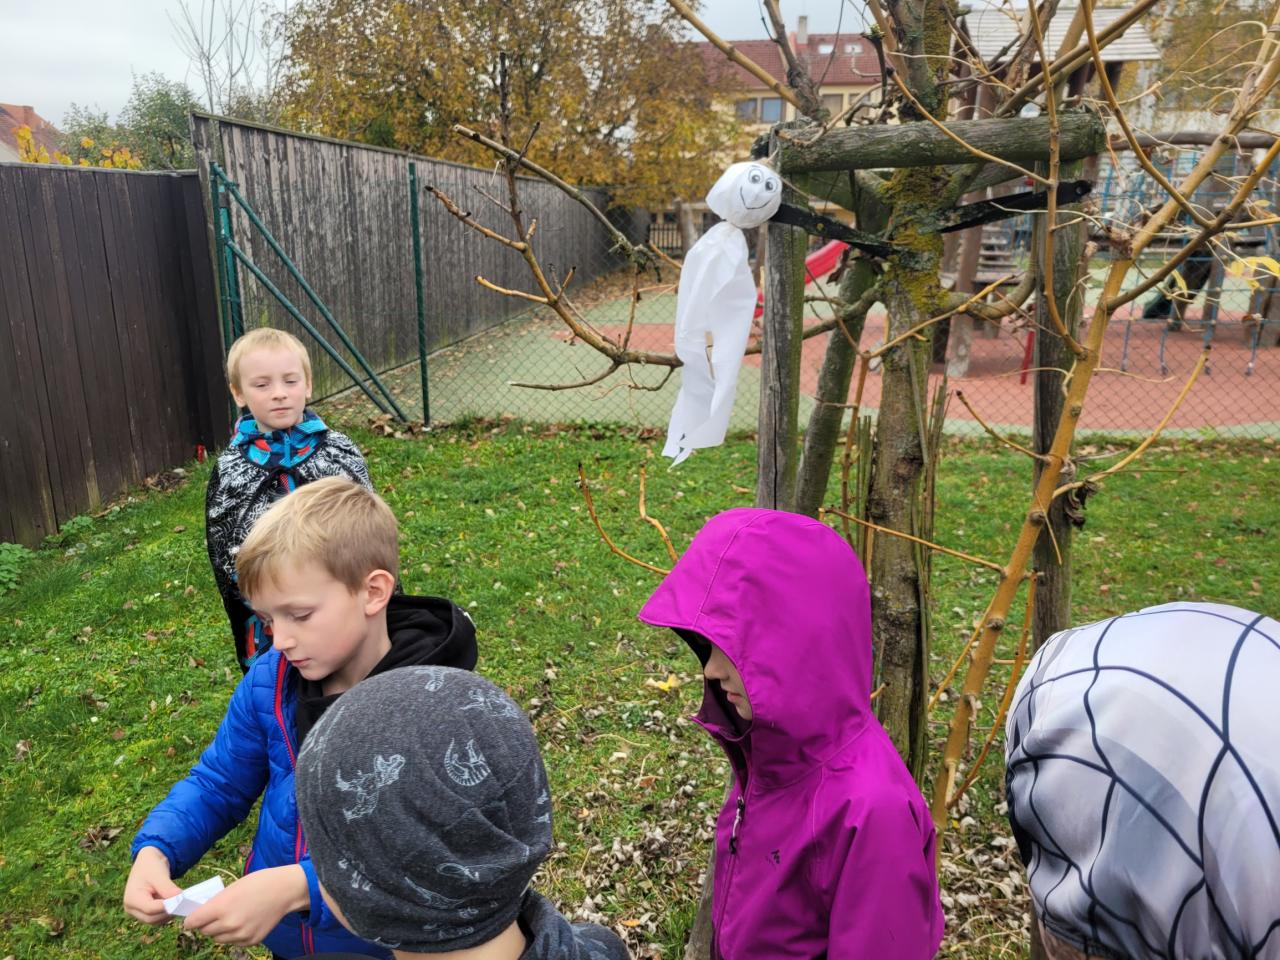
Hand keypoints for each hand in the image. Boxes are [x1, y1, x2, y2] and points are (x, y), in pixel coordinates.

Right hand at [123, 846, 181, 924]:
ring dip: (169, 914)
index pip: (150, 909)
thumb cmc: (151, 867)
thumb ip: (168, 888)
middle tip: (184, 904)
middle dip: (168, 912)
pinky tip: (175, 904)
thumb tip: (180, 900)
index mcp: (131, 899)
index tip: (181, 902)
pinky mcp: (144, 914)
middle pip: (152, 918)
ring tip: (180, 903)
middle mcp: (131, 909)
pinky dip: (167, 914)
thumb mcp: (159, 875)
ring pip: (156, 921)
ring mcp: (137, 913)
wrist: (148, 864)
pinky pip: (157, 919)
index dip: (166, 907)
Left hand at [184, 865, 308, 945]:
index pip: (193, 922)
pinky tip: (243, 922)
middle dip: (206, 924)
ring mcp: (240, 935)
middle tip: (214, 916)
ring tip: (231, 918)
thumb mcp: (231, 888)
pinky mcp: (251, 941)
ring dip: (220, 931)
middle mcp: (229, 924)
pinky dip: (234, 935)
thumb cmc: (258, 883)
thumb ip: (215, 904)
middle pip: (205, 931)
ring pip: (218, 939)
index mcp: (220, 908)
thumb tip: (202, 915)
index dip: (191, 920)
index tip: (192, 918)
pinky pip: (233, 942)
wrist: (285, 890)